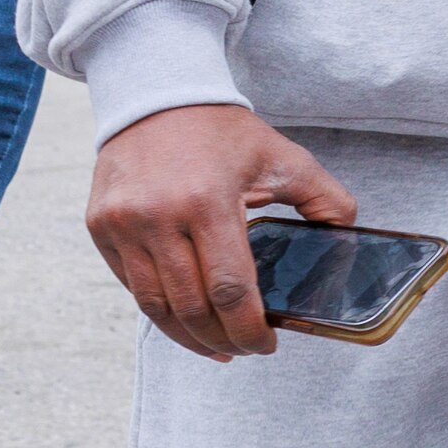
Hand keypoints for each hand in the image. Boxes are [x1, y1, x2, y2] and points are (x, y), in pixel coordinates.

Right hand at [87, 103, 354, 360]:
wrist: (157, 97)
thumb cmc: (225, 132)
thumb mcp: (286, 158)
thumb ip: (327, 201)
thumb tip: (348, 243)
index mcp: (207, 202)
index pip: (229, 288)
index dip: (249, 327)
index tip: (267, 344)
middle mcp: (157, 216)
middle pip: (190, 306)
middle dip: (222, 339)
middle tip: (246, 350)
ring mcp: (122, 224)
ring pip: (154, 305)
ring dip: (187, 336)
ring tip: (216, 348)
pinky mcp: (99, 227)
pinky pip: (131, 285)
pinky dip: (159, 310)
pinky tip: (184, 321)